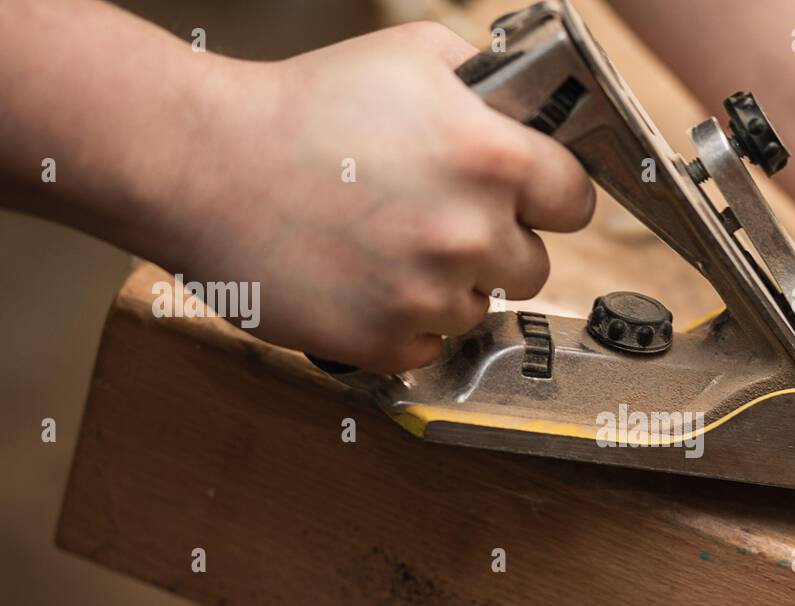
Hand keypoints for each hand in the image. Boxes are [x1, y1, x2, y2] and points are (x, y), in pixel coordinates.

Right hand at [160, 22, 594, 371]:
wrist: (205, 166)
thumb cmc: (303, 107)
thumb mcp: (411, 57)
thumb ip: (488, 82)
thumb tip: (528, 109)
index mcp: (492, 159)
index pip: (576, 203)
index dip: (551, 198)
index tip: (529, 199)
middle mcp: (471, 233)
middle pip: (535, 266)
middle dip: (498, 245)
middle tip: (439, 219)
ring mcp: (428, 296)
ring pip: (480, 308)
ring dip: (450, 286)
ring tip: (388, 246)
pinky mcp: (385, 343)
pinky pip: (430, 345)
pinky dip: (404, 322)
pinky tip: (365, 281)